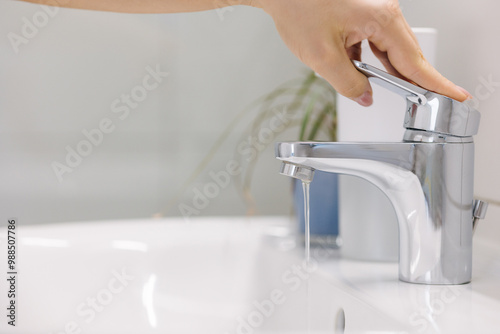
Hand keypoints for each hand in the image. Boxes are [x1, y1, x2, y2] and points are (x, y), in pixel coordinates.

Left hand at [251, 0, 470, 105]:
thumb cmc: (299, 8)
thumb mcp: (322, 57)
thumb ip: (348, 83)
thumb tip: (365, 96)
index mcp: (381, 19)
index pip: (414, 61)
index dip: (434, 83)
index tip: (454, 95)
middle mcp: (383, 13)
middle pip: (406, 56)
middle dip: (413, 81)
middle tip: (428, 102)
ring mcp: (373, 14)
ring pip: (388, 51)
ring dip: (385, 72)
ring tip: (384, 88)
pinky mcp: (362, 16)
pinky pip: (373, 44)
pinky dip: (368, 61)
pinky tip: (353, 68)